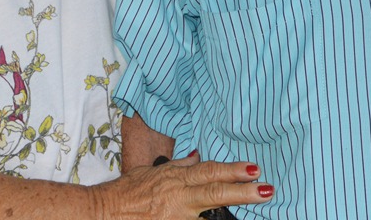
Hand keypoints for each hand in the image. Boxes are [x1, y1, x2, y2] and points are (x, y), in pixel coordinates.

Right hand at [92, 151, 273, 218]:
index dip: (232, 170)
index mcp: (175, 179)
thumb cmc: (127, 192)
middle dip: (242, 192)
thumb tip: (198, 156)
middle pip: (214, 192)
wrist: (104, 212)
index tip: (254, 169)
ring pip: (207, 216)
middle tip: (266, 189)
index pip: (208, 172)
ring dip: (230, 212)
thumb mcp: (153, 172)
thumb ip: (179, 166)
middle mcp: (178, 198)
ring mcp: (175, 217)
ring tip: (256, 203)